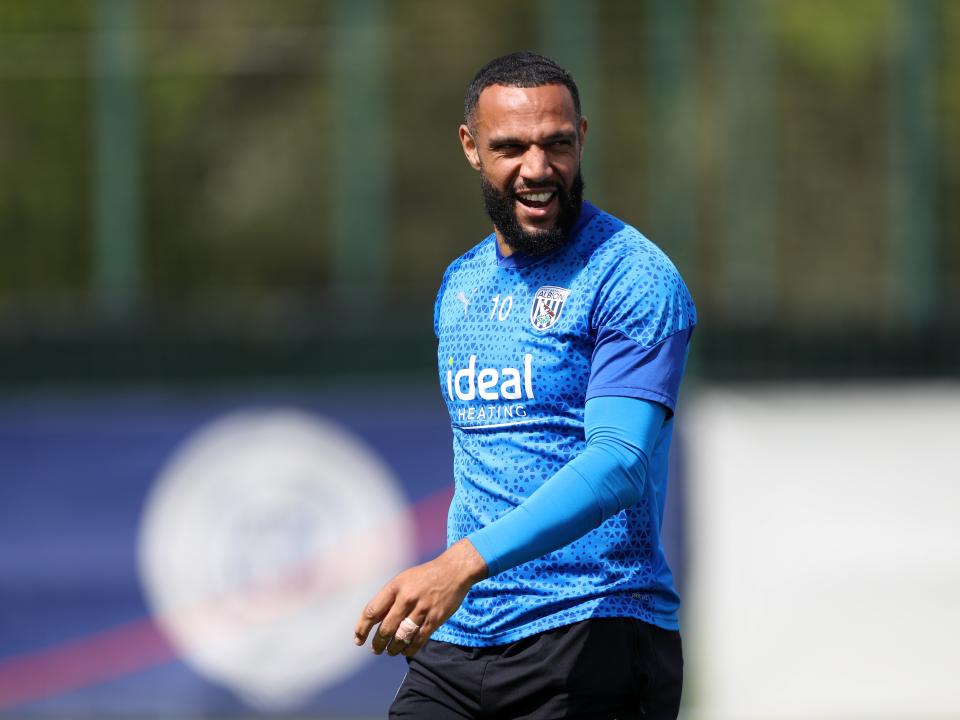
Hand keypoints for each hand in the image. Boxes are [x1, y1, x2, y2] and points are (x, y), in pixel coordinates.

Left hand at [354, 538, 487, 656]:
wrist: (453, 570)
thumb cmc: (424, 577)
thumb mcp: (403, 580)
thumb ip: (389, 599)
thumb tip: (372, 621)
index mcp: (395, 587)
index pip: (371, 612)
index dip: (362, 629)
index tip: (358, 639)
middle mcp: (406, 598)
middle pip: (385, 628)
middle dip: (377, 643)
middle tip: (375, 650)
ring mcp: (421, 608)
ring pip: (401, 637)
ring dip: (393, 648)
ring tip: (390, 652)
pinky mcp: (435, 618)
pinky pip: (419, 639)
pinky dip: (410, 649)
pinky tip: (405, 651)